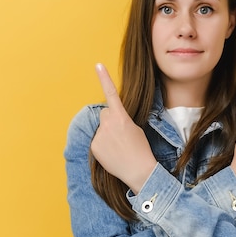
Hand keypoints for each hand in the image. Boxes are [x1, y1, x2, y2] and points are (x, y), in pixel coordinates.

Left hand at [90, 63, 156, 193]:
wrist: (139, 171)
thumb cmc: (141, 149)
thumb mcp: (135, 129)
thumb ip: (120, 120)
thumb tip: (110, 120)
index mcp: (121, 117)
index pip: (111, 94)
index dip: (104, 78)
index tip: (98, 65)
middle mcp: (108, 124)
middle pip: (105, 113)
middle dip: (111, 119)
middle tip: (122, 134)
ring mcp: (99, 135)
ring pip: (101, 127)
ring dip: (107, 133)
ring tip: (118, 146)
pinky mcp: (94, 146)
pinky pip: (97, 140)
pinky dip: (103, 145)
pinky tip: (113, 153)